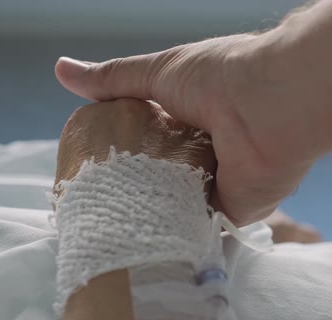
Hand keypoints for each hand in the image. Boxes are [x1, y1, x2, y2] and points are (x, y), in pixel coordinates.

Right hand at [54, 34, 313, 224]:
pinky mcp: (233, 209)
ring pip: (178, 202)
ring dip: (154, 209)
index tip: (95, 164)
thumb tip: (61, 69)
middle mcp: (209, 149)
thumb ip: (114, 79)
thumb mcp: (158, 72)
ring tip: (113, 224)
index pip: (155, 138)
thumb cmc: (218, 78)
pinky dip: (176, 229)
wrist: (269, 108)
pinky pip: (198, 225)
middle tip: (98, 200)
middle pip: (165, 173)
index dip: (127, 149)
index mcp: (195, 116)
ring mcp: (222, 181)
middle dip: (138, 184)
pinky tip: (146, 239)